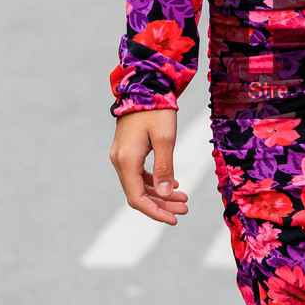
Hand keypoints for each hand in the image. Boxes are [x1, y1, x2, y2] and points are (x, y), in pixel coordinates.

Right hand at [109, 108, 189, 225]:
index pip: (137, 198)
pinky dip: (154, 181)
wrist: (145, 85)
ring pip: (139, 185)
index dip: (155, 212)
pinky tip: (173, 184)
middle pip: (138, 194)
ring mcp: (121, 155)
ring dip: (160, 194)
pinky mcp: (127, 150)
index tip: (175, 219)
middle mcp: (119, 160)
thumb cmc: (156, 110)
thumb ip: (164, 168)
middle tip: (185, 208)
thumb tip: (164, 194)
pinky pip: (138, 174)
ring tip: (183, 198)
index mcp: (126, 160)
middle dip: (162, 204)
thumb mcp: (165, 139)